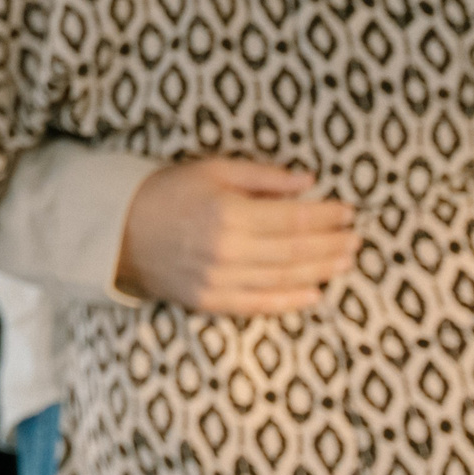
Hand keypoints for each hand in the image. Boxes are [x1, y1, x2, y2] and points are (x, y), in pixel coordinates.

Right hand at [114, 158, 360, 313]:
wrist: (117, 230)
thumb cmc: (166, 191)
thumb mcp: (212, 169)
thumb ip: (262, 176)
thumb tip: (308, 181)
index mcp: (228, 212)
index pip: (292, 217)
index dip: (325, 215)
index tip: (348, 211)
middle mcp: (226, 250)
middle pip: (295, 251)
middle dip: (331, 244)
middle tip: (356, 238)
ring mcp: (218, 280)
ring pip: (283, 278)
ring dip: (320, 270)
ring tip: (344, 261)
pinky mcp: (209, 301)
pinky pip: (258, 305)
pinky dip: (289, 301)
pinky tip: (314, 293)